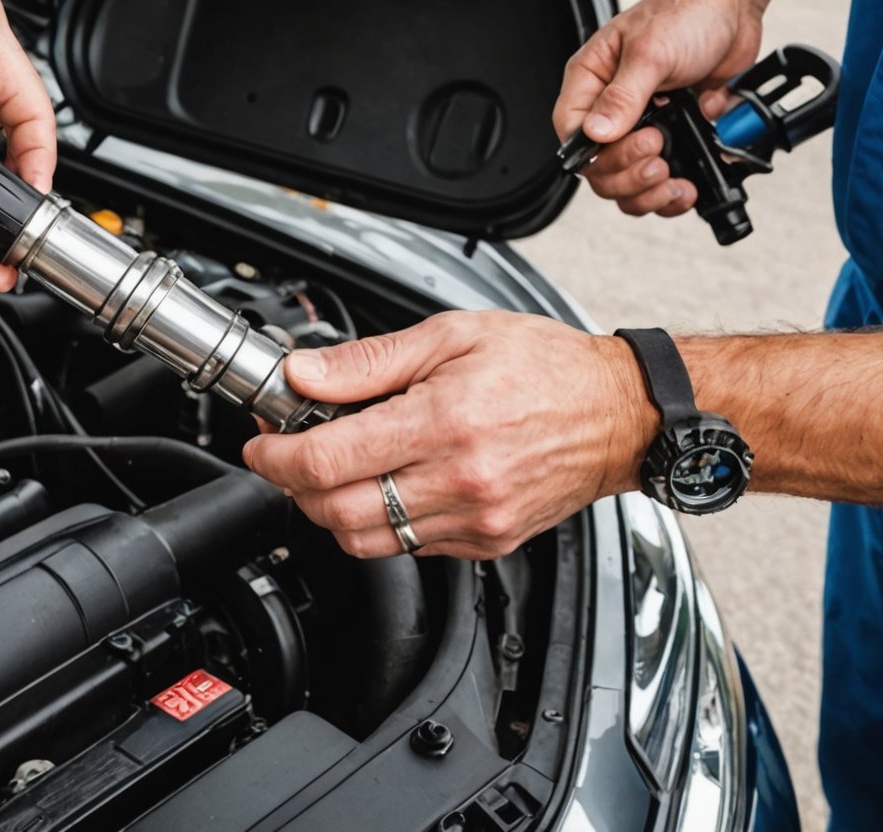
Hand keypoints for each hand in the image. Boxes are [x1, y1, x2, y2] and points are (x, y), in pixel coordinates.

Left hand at [242, 313, 655, 559]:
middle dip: (293, 485)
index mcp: (446, 422)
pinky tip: (385, 483)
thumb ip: (367, 362)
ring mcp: (475, 519)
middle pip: (335, 511)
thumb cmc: (546, 366)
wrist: (621, 413)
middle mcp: (460, 480)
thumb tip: (302, 374)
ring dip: (330, 510)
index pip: (328, 459)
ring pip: (365, 540)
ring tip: (332, 468)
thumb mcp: (451, 336)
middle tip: (287, 452)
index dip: (276, 454)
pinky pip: (408, 546)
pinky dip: (380, 522)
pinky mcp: (487, 542)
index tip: (261, 441)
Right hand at [552, 0, 762, 218]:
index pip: (572, 134)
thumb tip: (596, 133)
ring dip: (650, 193)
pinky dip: (678, 189)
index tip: (638, 144)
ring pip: (628, 182)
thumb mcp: (650, 51)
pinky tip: (693, 181)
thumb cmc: (684, 13)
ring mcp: (642, 125)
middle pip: (599, 168)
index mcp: (591, 82)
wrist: (731, 7)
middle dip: (629, 175)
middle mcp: (611, 108)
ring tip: (675, 182)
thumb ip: (623, 95)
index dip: (598, 154)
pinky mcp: (674, 135)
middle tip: (660, 158)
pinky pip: (665, 179)